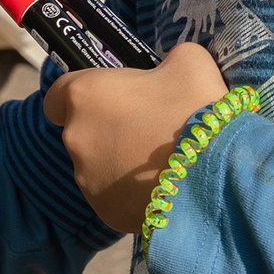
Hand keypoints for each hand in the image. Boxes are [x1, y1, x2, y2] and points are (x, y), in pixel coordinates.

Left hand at [43, 41, 228, 232]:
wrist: (216, 173)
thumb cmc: (195, 107)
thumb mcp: (188, 61)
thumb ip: (165, 61)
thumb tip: (167, 70)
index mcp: (85, 95)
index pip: (57, 95)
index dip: (83, 95)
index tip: (109, 98)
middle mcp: (75, 138)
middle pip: (82, 131)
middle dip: (108, 128)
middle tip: (147, 127)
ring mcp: (87, 180)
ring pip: (96, 165)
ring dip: (119, 160)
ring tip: (160, 159)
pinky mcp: (104, 212)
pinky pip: (113, 195)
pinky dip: (130, 190)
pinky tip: (161, 184)